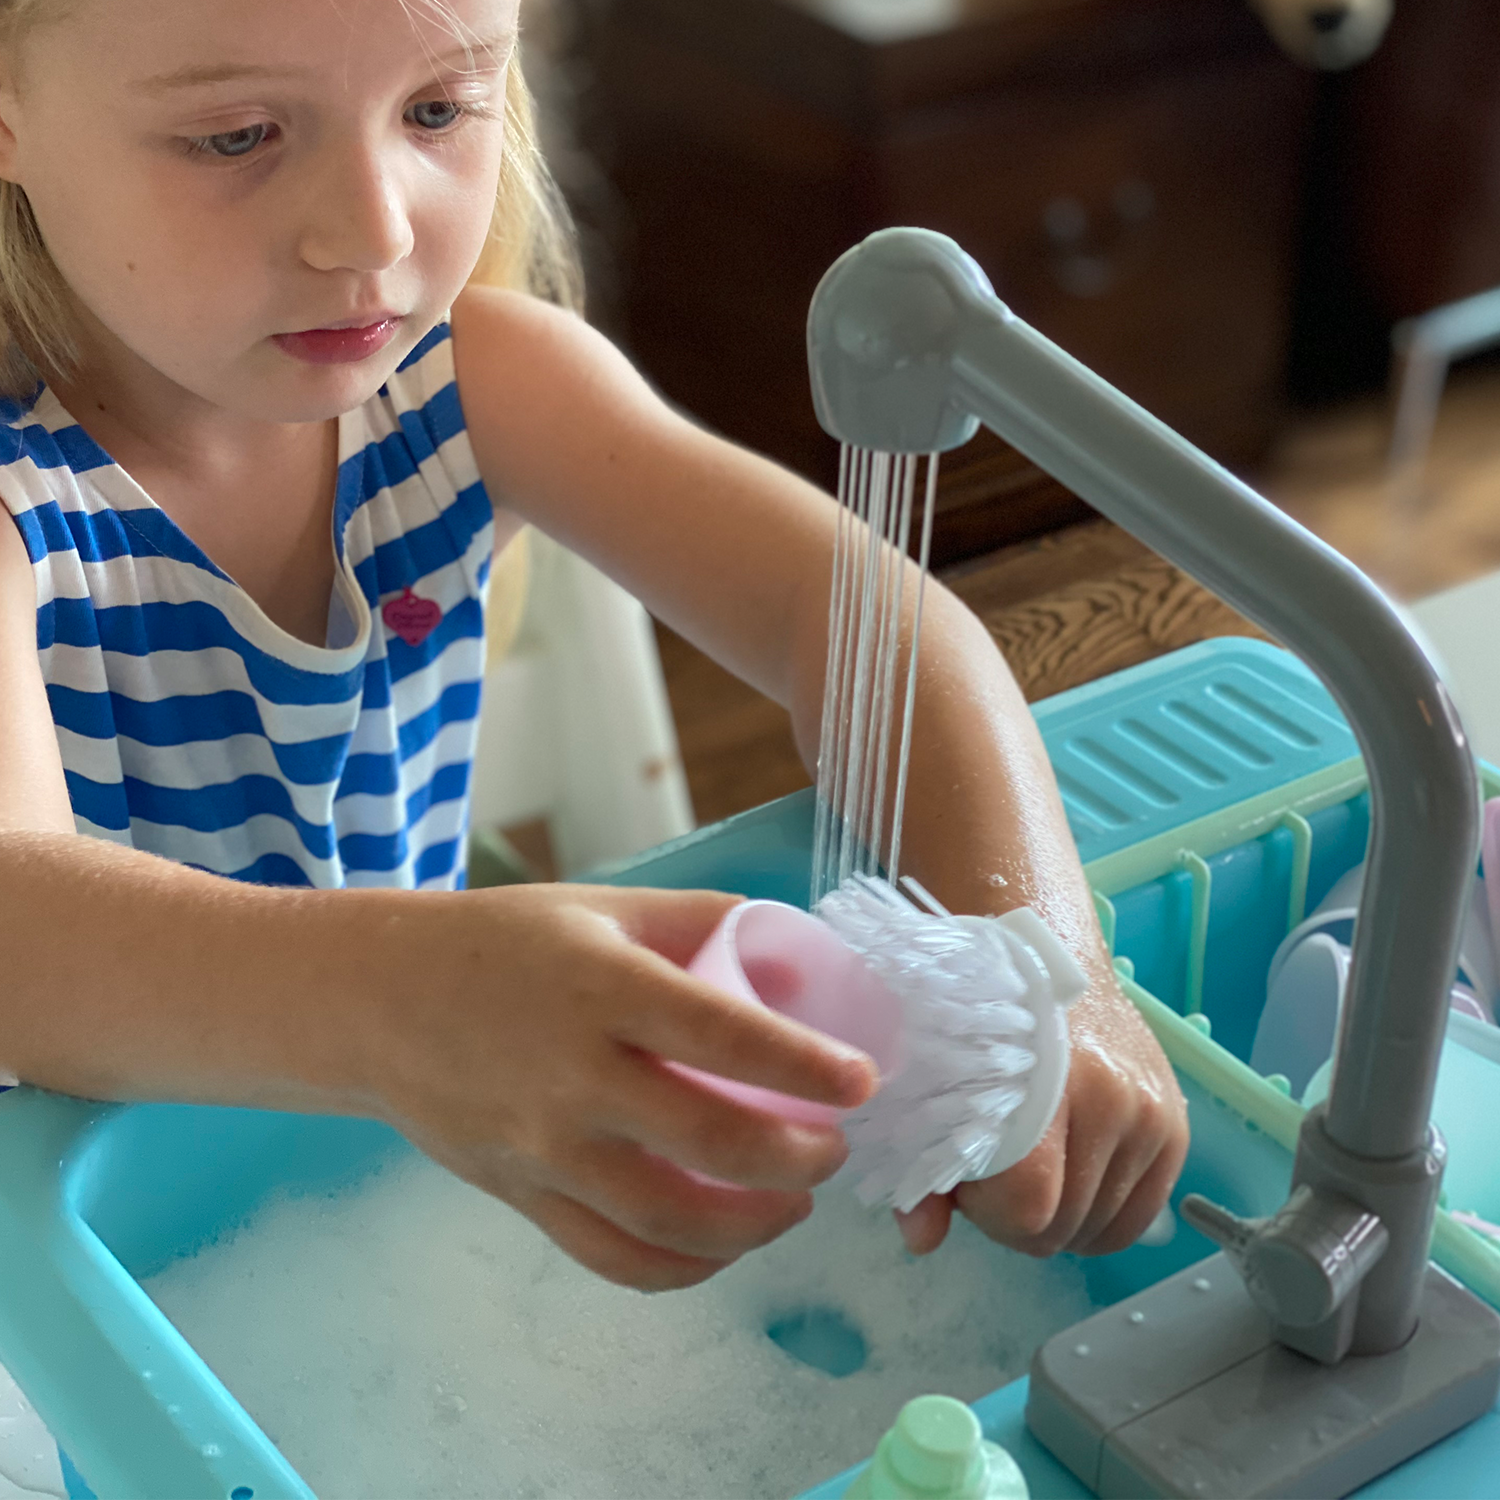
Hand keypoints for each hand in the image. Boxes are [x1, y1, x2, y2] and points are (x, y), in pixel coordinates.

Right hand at [355, 883, 877, 1291]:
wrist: (379, 1002)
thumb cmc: (502, 944)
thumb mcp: (603, 907)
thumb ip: (700, 922)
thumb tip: (797, 953)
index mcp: (600, 987)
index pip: (721, 1034)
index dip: (804, 1064)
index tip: (864, 1080)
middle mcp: (572, 1075)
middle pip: (706, 1141)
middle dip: (797, 1158)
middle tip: (835, 1146)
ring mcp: (543, 1149)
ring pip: (667, 1219)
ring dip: (753, 1225)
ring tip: (795, 1202)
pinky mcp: (522, 1198)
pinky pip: (614, 1258)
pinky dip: (684, 1267)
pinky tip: (725, 1243)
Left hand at [892, 973, 1187, 1257]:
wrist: (1047, 953)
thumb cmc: (982, 1021)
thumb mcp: (936, 1086)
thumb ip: (925, 1171)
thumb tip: (921, 1239)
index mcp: (1042, 1089)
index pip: (1029, 1207)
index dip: (992, 1217)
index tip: (973, 1186)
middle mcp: (1111, 1102)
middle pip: (1065, 1226)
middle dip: (1021, 1220)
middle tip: (998, 1176)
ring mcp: (1151, 1114)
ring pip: (1104, 1229)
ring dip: (1064, 1217)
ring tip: (1036, 1169)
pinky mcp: (1177, 1122)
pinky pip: (1141, 1213)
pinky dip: (1104, 1214)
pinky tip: (1073, 1180)